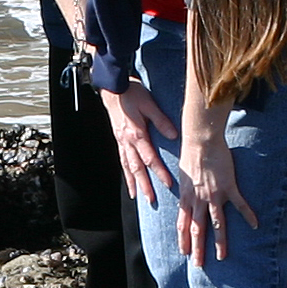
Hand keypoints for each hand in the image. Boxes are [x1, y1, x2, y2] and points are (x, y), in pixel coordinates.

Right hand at [101, 84, 177, 205]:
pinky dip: (126, 173)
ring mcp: (121, 142)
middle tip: (151, 200)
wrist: (113, 87)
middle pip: (137, 168)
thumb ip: (161, 121)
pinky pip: (122, 161)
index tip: (168, 184)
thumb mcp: (149, 104)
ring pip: (128, 167)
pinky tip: (129, 181)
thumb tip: (173, 136)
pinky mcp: (119, 140)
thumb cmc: (132, 93)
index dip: (159, 172)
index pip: (150, 158)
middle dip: (145, 185)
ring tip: (139, 197)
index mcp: (136, 134)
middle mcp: (127, 141)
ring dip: (134, 183)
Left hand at [178, 128, 258, 265]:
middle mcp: (198, 200)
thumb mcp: (183, 175)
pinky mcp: (228, 187)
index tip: (184, 253)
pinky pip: (240, 205)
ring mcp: (213, 195)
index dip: (183, 240)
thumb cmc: (190, 154)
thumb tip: (185, 194)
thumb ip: (186, 188)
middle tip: (199, 265)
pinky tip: (255, 225)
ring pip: (216, 224)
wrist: (200, 141)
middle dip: (197, 249)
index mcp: (187, 197)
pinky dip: (248, 215)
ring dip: (219, 242)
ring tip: (222, 257)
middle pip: (197, 229)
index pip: (183, 224)